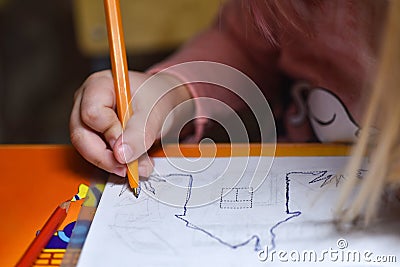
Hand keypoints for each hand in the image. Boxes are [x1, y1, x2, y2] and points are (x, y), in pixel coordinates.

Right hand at [70, 70, 192, 176]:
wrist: (162, 101)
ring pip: (86, 149)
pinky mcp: (93, 134)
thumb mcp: (153, 114)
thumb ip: (138, 134)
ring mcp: (86, 118)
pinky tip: (132, 163)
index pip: (92, 113)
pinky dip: (115, 163)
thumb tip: (121, 156)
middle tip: (128, 168)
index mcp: (98, 86)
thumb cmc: (156, 97)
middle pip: (81, 135)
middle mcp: (85, 101)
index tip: (128, 143)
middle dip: (105, 157)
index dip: (110, 133)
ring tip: (135, 167)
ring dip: (112, 163)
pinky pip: (96, 153)